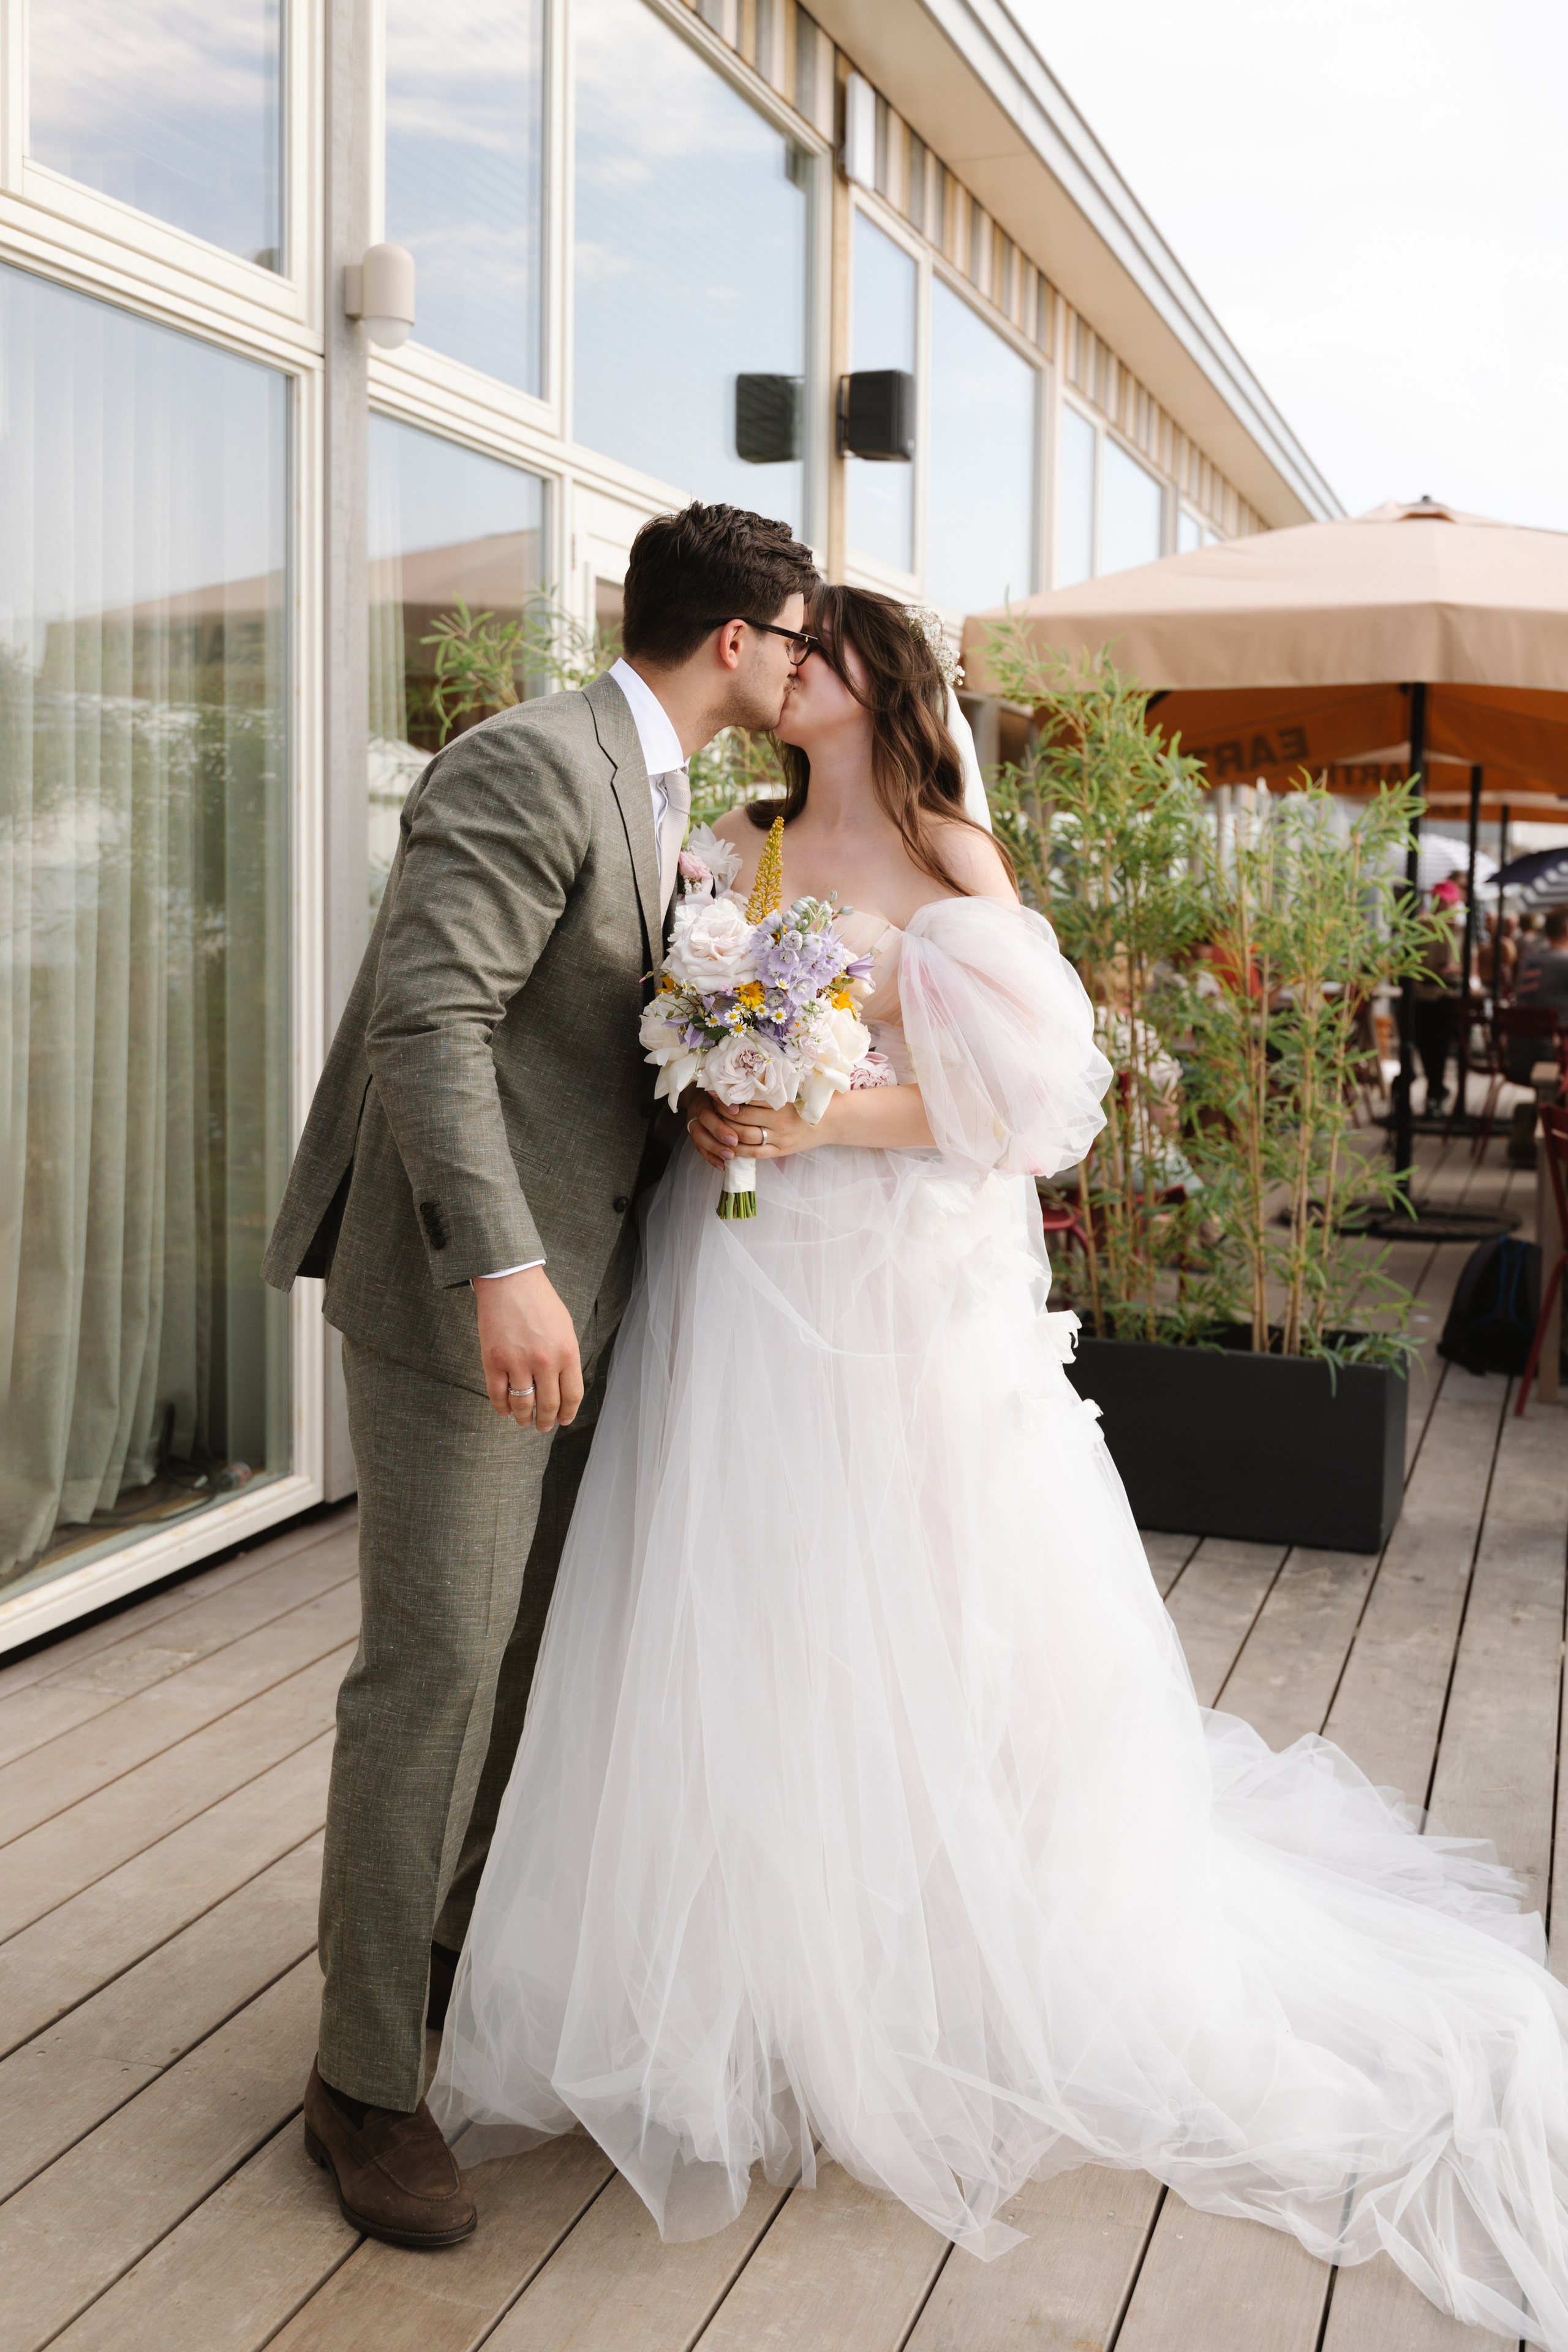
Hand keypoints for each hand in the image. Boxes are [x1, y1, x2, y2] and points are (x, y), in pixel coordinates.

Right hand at [473, 1266, 582, 1432]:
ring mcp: (517, 1362)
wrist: (510, 1280)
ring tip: (524, 1421)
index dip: (567, 1413)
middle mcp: (544, 1361)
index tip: (563, 1420)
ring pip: (522, 1404)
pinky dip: (502, 1407)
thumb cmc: (539, 1301)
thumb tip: (563, 1386)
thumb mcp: (565, 1328)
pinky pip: (497, 1395)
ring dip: (524, 1418)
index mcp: (567, 1352)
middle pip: (548, 1405)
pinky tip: (505, 1411)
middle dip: (546, 1421)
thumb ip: (566, 1357)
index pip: (571, 1396)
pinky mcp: (493, 1360)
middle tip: (542, 1427)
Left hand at [685, 1089, 829, 1166]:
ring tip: (716, 1120)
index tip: (716, 1088)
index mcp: (781, 1102)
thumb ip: (771, 1086)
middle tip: (712, 1103)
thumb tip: (743, 1076)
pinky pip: (753, 1153)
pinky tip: (726, 1142)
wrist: (832, 1122)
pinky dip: (737, 1148)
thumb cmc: (810, 1101)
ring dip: (726, 1128)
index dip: (729, 1094)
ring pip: (744, 1135)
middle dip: (723, 1110)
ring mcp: (779, 1138)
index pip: (748, 1098)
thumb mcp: (793, 1089)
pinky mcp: (779, 1151)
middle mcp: (779, 1121)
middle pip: (742, 1117)